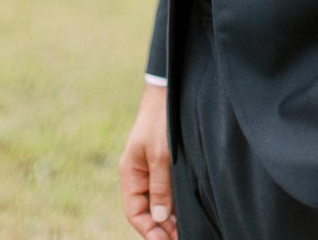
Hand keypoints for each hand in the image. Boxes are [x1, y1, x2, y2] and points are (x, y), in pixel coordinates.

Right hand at [119, 83, 177, 239]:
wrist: (167, 92)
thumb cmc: (160, 121)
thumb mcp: (161, 155)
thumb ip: (160, 187)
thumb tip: (160, 219)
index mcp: (130, 174)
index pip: (135, 213)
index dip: (149, 231)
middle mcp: (139, 175)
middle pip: (146, 211)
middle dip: (161, 228)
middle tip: (182, 238)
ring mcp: (151, 170)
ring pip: (158, 203)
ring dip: (169, 218)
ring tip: (187, 230)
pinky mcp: (164, 164)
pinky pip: (166, 191)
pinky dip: (174, 204)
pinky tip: (186, 212)